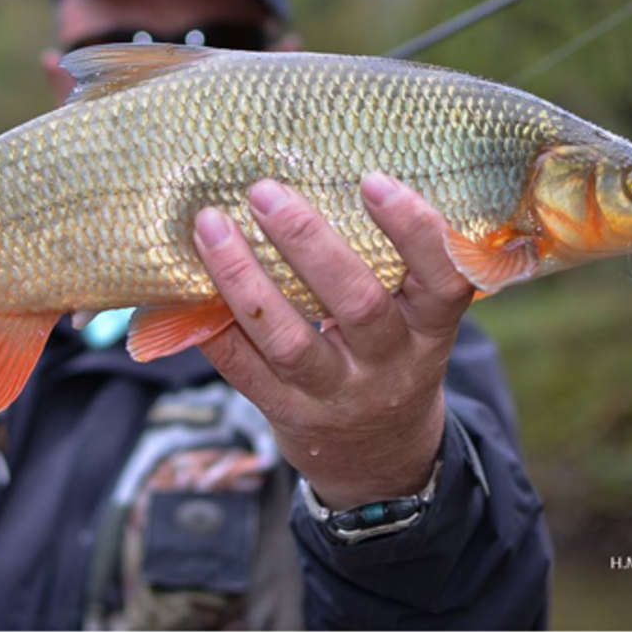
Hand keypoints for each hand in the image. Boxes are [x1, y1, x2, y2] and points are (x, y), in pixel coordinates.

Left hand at [192, 174, 474, 509]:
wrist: (379, 458)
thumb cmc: (390, 355)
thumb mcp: (414, 318)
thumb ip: (390, 266)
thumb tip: (318, 174)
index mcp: (431, 331)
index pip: (444, 280)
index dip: (414, 230)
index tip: (373, 180)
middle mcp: (390, 366)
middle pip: (357, 305)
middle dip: (308, 244)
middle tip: (264, 191)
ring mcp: (336, 396)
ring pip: (289, 341)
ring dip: (244, 280)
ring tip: (211, 226)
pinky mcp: (287, 414)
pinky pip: (243, 370)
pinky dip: (214, 326)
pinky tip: (187, 288)